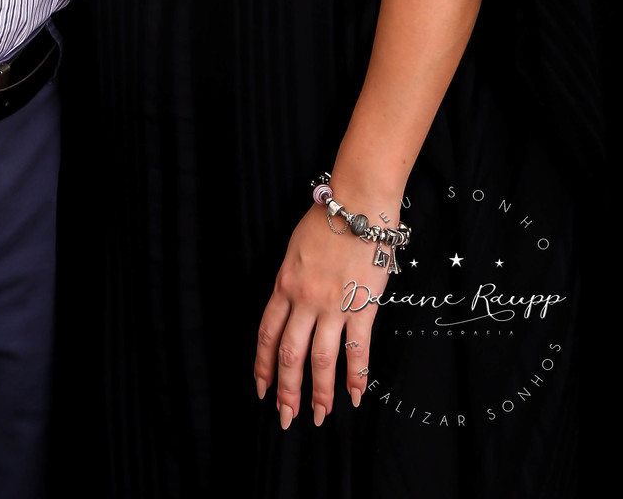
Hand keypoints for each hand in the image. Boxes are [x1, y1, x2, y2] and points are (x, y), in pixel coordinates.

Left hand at [254, 203, 391, 427]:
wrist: (356, 204)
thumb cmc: (326, 221)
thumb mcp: (294, 250)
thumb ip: (290, 282)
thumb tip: (288, 309)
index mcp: (284, 284)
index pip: (267, 334)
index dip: (263, 366)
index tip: (261, 389)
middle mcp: (304, 300)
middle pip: (290, 354)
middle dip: (286, 390)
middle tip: (286, 417)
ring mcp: (333, 305)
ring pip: (321, 359)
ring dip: (320, 393)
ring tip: (319, 416)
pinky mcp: (362, 306)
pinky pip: (358, 349)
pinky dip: (356, 377)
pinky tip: (355, 396)